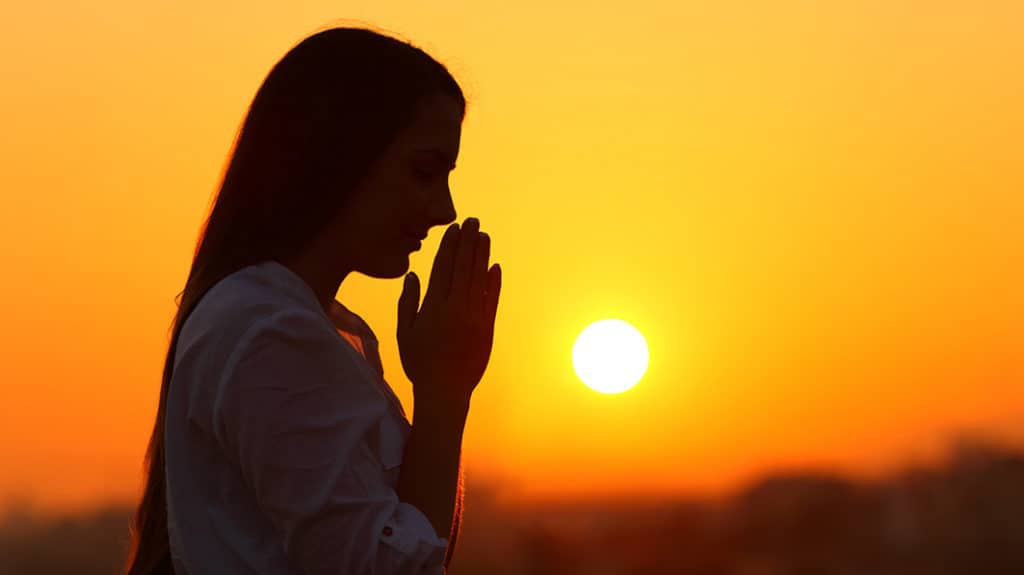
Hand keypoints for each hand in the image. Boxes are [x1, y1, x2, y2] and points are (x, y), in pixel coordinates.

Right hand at [396, 217, 501, 408]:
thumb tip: (412, 274)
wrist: (445, 392)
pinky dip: (493, 283)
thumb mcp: (404, 333)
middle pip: (462, 268)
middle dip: (468, 242)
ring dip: (481, 256)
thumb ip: (408, 302)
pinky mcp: (487, 329)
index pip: (442, 268)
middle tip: (473, 221)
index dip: (449, 246)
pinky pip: (491, 300)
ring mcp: (473, 318)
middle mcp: (455, 308)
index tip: (454, 228)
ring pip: (478, 279)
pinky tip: (495, 267)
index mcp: (433, 307)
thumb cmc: (419, 363)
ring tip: (484, 236)